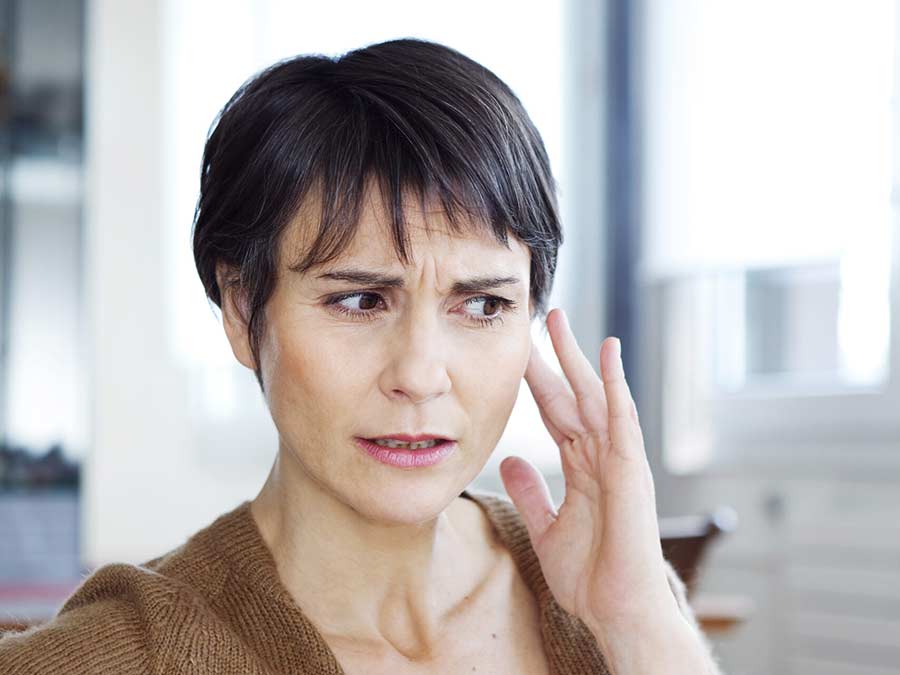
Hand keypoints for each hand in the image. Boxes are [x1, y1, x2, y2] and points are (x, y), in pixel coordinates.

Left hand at [499, 308, 679, 631]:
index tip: (518, 351)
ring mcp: (618, 459)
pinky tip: (608, 352)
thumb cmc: (591, 574)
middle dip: (556, 356)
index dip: (537, 380)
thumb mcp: (546, 526)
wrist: (617, 609)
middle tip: (541, 317)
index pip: (555, 411)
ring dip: (578, 357)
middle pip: (573, 393)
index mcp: (581, 466)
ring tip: (561, 322)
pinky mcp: (631, 469)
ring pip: (595, 395)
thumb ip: (531, 491)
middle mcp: (600, 455)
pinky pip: (622, 418)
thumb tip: (509, 460)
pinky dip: (615, 384)